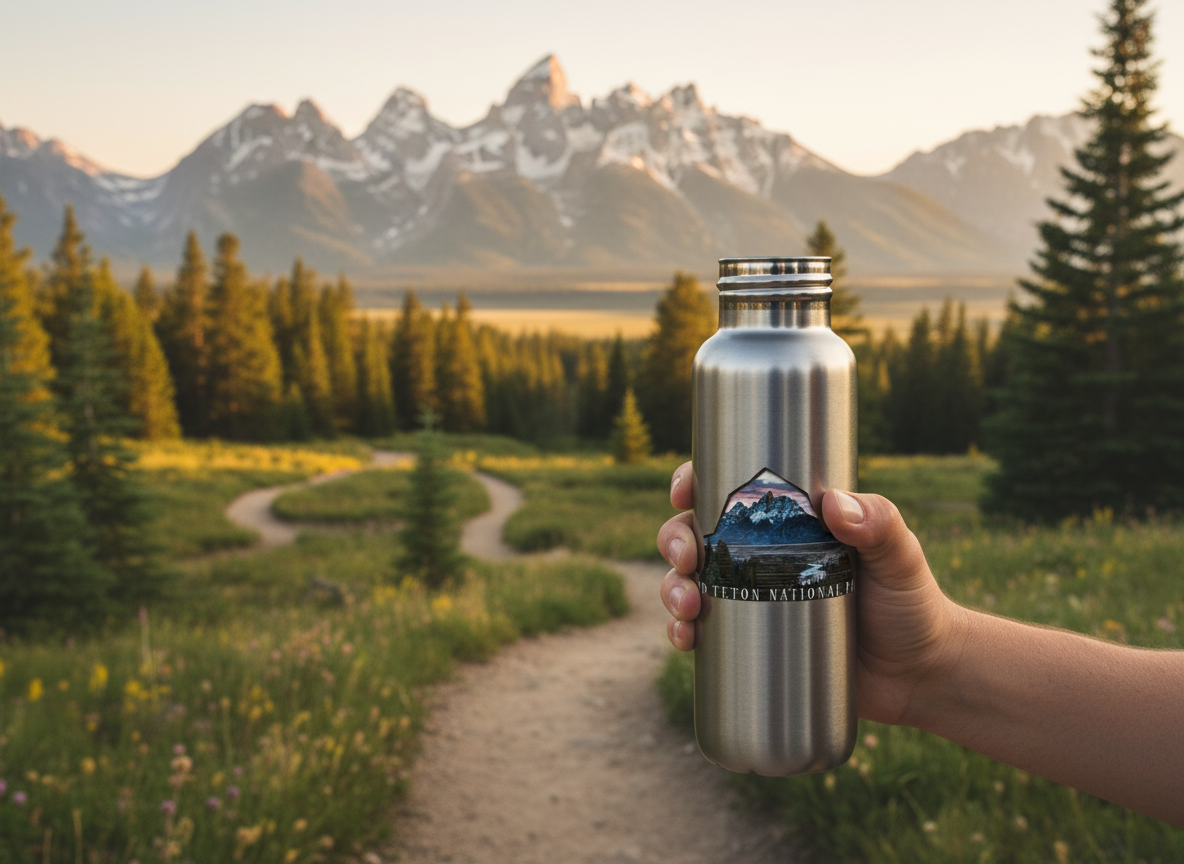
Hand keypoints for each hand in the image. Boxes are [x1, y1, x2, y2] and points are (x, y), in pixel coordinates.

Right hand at [657, 461, 965, 725]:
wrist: (918, 676)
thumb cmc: (911, 603)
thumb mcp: (899, 556)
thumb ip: (880, 523)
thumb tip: (833, 504)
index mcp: (787, 521)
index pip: (730, 490)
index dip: (694, 482)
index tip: (683, 490)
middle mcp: (759, 555)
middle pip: (695, 534)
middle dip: (674, 540)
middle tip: (688, 559)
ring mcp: (750, 600)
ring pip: (688, 582)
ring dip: (671, 588)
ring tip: (687, 607)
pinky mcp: (750, 644)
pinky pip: (700, 633)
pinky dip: (681, 632)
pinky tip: (684, 639)